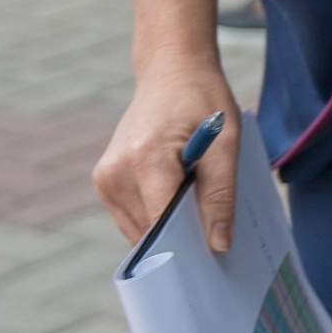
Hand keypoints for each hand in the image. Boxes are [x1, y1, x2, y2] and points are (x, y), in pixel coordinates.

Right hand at [94, 67, 241, 251]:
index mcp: (144, 158)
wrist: (171, 72)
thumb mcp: (227, 143)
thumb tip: (218, 244)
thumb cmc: (203, 102)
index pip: (162, 223)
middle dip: (182, 241)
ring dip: (168, 231)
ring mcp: (105, 178)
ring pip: (139, 229)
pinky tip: (181, 204)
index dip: (187, 246)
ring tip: (199, 212)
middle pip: (149, 230)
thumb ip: (221, 193)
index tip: (213, 260)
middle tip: (216, 240)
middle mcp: (115, 172)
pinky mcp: (104, 181)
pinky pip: (133, 217)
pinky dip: (156, 219)